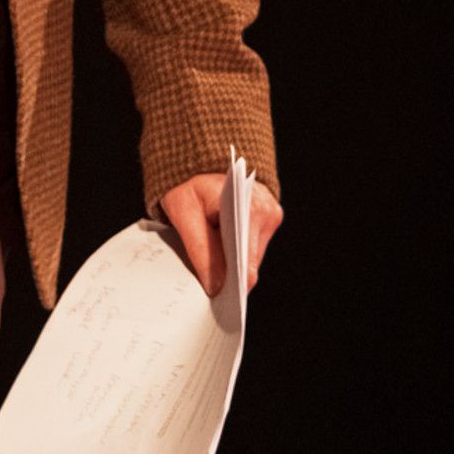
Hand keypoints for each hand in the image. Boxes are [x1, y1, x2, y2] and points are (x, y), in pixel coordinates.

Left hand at [159, 173, 283, 296]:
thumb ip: (200, 250)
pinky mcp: (268, 217)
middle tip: (208, 278)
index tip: (220, 296)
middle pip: (250, 260)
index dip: (234, 281)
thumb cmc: (189, 182)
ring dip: (231, 259)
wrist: (198, 157)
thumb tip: (215, 286)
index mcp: (250, 207)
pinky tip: (220, 242)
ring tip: (211, 250)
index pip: (248, 259)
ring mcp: (270, 213)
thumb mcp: (183, 212)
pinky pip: (251, 245)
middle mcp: (266, 210)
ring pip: (251, 255)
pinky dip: (235, 249)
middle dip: (229, 270)